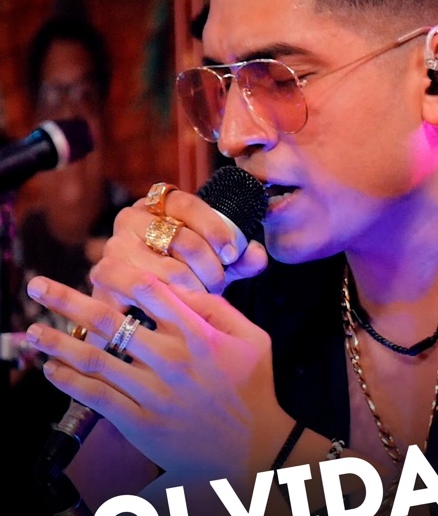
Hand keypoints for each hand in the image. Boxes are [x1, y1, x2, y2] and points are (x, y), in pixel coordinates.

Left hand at [26, 261, 291, 477]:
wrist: (254, 448)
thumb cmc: (254, 387)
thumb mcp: (253, 338)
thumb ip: (219, 309)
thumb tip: (181, 287)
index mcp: (198, 334)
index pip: (149, 290)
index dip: (117, 273)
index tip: (97, 266)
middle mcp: (171, 359)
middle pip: (109, 320)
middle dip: (67, 300)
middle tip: (36, 286)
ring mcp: (153, 392)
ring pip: (94, 359)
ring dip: (57, 342)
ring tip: (31, 331)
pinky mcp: (141, 423)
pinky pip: (96, 398)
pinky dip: (70, 382)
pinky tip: (52, 370)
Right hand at [104, 189, 266, 295]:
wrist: (145, 303)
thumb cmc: (189, 274)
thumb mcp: (218, 261)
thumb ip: (242, 257)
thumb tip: (257, 256)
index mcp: (160, 203)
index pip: (190, 206)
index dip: (217, 230)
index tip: (232, 255)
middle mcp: (131, 218)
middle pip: (183, 240)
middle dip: (210, 269)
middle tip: (218, 286)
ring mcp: (113, 247)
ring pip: (167, 270)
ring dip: (193, 291)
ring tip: (202, 300)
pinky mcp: (103, 277)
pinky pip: (142, 291)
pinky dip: (166, 304)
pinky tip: (179, 312)